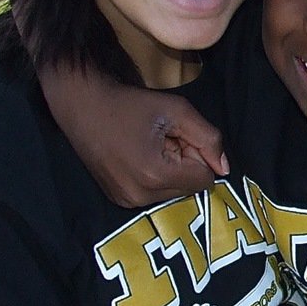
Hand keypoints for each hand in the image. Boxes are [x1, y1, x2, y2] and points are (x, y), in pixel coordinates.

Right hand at [39, 65, 227, 206]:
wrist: (82, 106)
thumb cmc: (130, 104)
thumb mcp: (178, 111)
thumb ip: (208, 138)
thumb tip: (224, 169)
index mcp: (156, 174)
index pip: (204, 180)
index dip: (198, 156)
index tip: (178, 138)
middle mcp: (141, 196)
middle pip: (189, 188)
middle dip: (185, 165)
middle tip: (163, 140)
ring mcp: (127, 201)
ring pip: (173, 193)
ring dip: (170, 172)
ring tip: (148, 148)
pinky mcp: (119, 200)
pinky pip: (154, 195)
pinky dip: (154, 179)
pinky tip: (137, 157)